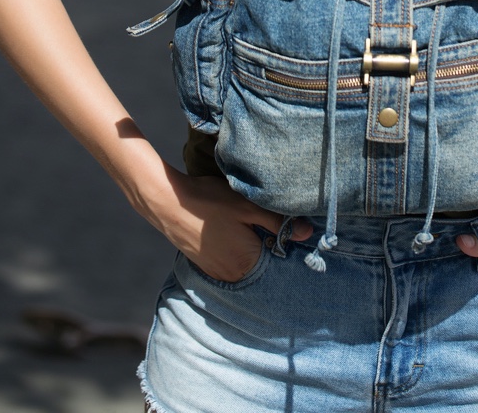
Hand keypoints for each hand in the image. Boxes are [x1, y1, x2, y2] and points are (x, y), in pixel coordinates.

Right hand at [140, 166, 312, 282]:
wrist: (169, 202)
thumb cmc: (210, 202)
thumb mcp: (249, 207)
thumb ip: (279, 223)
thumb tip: (307, 233)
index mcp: (247, 264)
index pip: (278, 258)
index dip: (283, 239)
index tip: (280, 223)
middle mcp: (232, 275)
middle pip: (262, 260)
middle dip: (266, 242)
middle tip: (258, 219)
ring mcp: (216, 272)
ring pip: (245, 259)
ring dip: (249, 243)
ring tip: (240, 222)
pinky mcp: (205, 265)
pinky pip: (229, 259)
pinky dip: (234, 246)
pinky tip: (228, 228)